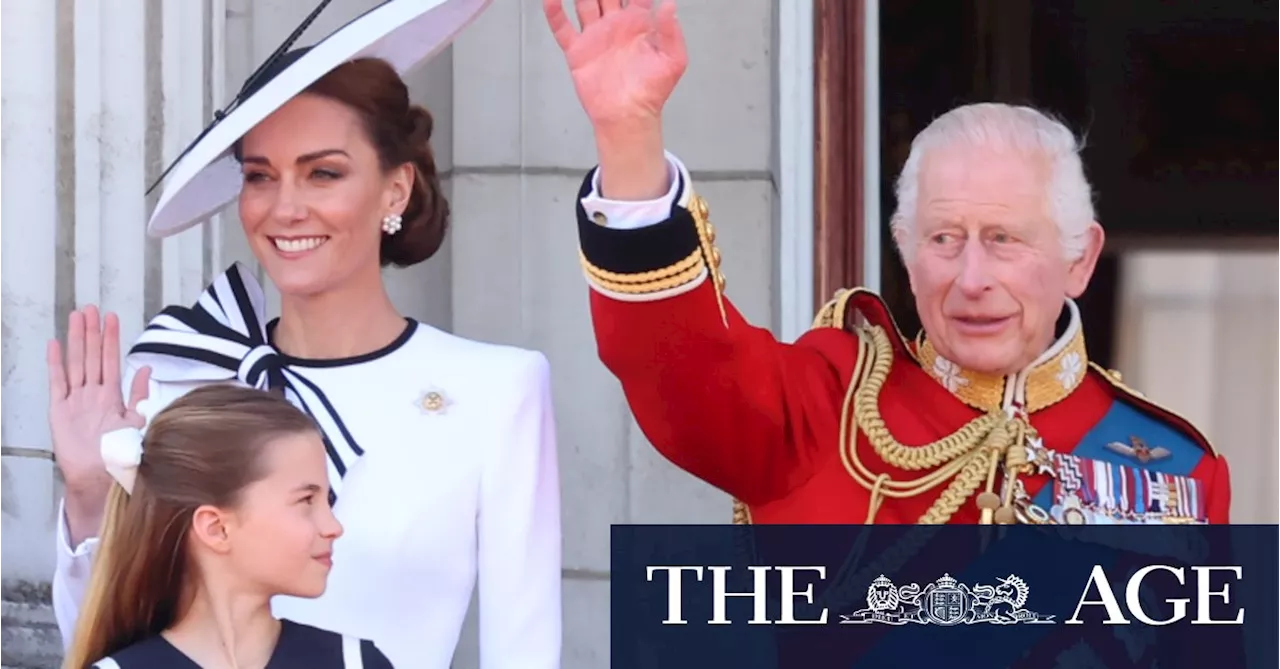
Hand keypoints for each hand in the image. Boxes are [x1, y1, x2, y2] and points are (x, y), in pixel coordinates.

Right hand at [47, 306, 150, 491]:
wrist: (99, 478)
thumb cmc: (119, 454)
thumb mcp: (138, 422)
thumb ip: (140, 395)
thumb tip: (147, 369)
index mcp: (112, 396)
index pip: (112, 360)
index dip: (111, 339)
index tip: (112, 318)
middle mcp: (93, 394)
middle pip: (92, 356)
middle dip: (92, 332)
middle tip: (90, 308)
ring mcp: (75, 400)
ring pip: (76, 363)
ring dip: (76, 340)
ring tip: (76, 317)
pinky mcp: (59, 410)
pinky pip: (57, 382)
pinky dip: (56, 364)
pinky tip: (55, 345)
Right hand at [544, 0, 687, 133]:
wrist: (629, 116)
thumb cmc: (653, 91)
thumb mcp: (672, 60)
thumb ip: (670, 31)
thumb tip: (669, 4)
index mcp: (637, 22)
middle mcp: (614, 24)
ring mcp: (594, 36)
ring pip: (583, 1)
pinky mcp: (578, 51)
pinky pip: (562, 27)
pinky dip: (554, 12)